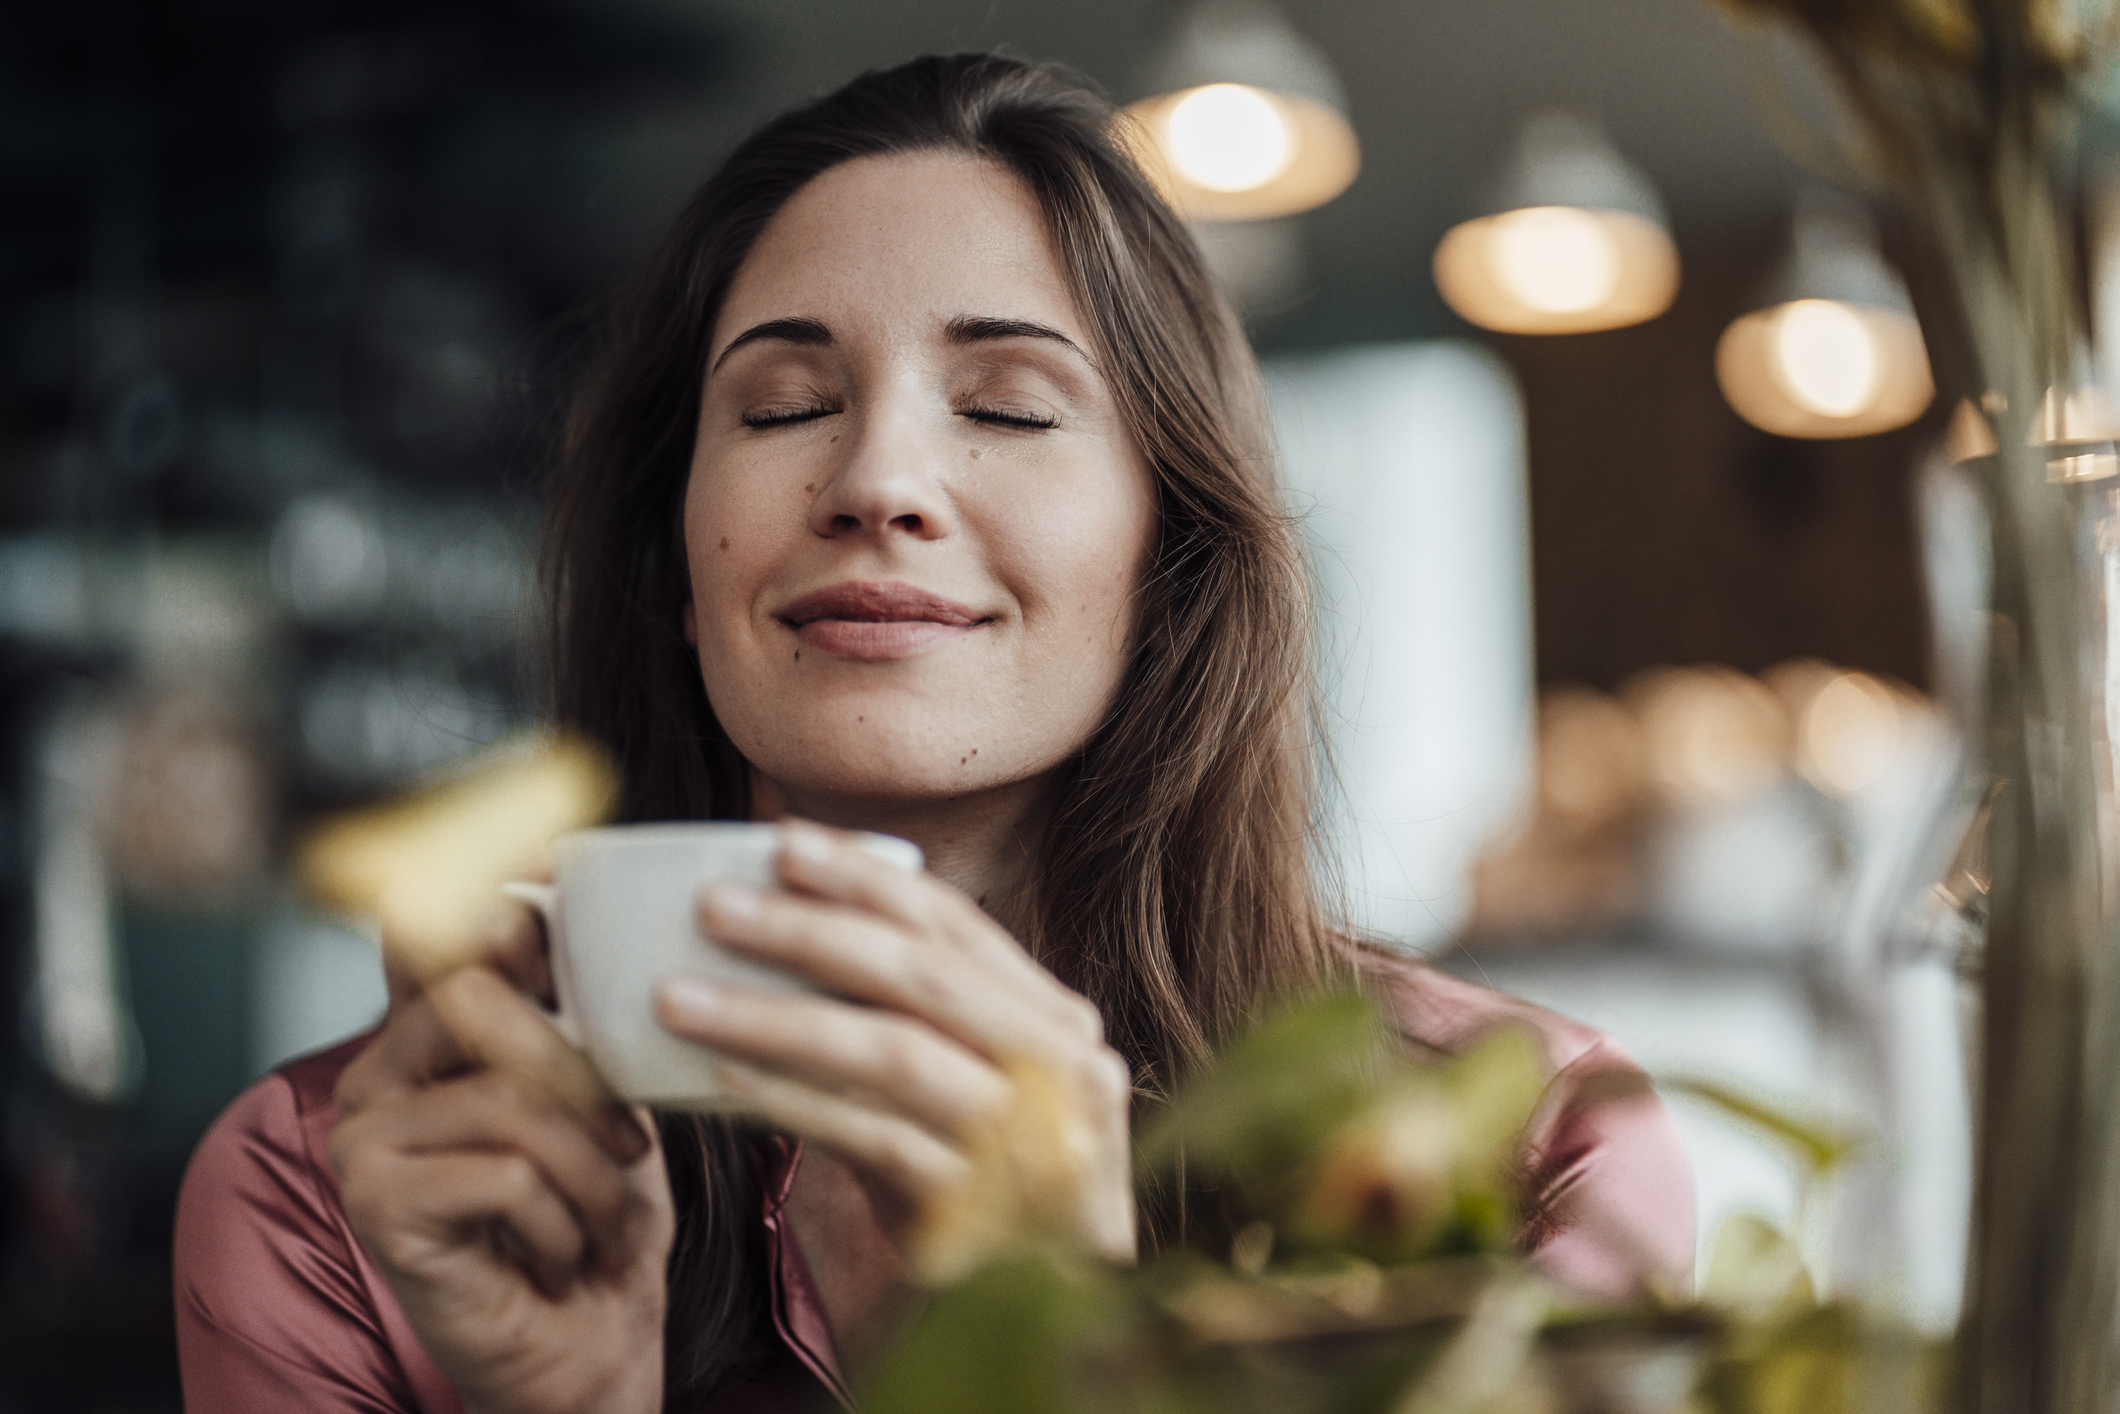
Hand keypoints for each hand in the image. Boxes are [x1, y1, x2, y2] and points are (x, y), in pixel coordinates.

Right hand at [330, 906, 672, 1413]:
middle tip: (628, 1145)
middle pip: (476, 998)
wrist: (592, 1347)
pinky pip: (505, 1174)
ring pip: (508, 1101)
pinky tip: (559, 1256)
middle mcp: (377, 1078)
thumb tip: (552, 899)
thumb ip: (572, 1013)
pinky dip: (562, 1221)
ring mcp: (365, 1141)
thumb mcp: (606, 1097)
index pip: (448, 939)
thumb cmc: (599, 1221)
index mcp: (428, 1040)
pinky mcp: (376, 1206)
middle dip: (581, 1074)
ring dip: (589, 1172)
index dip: (502, 916)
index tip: (549, 901)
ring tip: (602, 1219)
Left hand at [652, 821, 1136, 1273]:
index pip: (956, 926)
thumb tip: (788, 921)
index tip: (780, 841)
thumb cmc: (984, 1185)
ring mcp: (1031, 1140)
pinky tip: (720, 1083)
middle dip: (810, 930)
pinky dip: (792, 1103)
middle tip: (715, 905)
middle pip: (922, 976)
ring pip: (891, 1051)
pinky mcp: (986, 1209)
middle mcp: (1063, 1068)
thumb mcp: (963, 1085)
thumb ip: (907, 1016)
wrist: (1049, 1311)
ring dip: (776, 1016)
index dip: (865, 877)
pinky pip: (872, 1138)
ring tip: (681, 997)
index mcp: (1056, 1019)